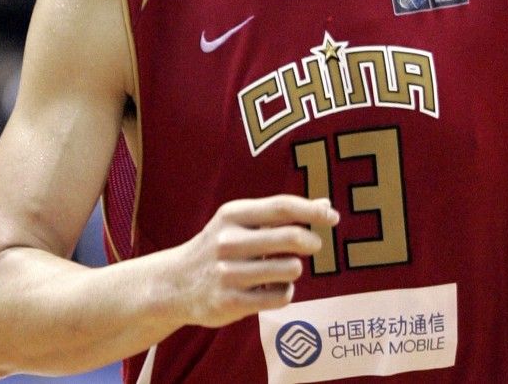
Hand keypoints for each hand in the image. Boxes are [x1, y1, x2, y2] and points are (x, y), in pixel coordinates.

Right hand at [175, 195, 338, 327]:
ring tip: (281, 269)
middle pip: (291, 238)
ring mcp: (228, 273)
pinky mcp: (231, 303)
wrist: (174, 284)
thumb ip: (281, 213)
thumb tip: (326, 204)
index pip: (282, 207)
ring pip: (291, 269)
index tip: (333, 216)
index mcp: (233, 214)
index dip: (312, 211)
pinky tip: (271, 289)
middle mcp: (228, 241)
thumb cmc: (220, 246)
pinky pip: (281, 297)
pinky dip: (284, 292)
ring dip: (294, 269)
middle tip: (314, 244)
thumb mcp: (242, 222)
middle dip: (311, 241)